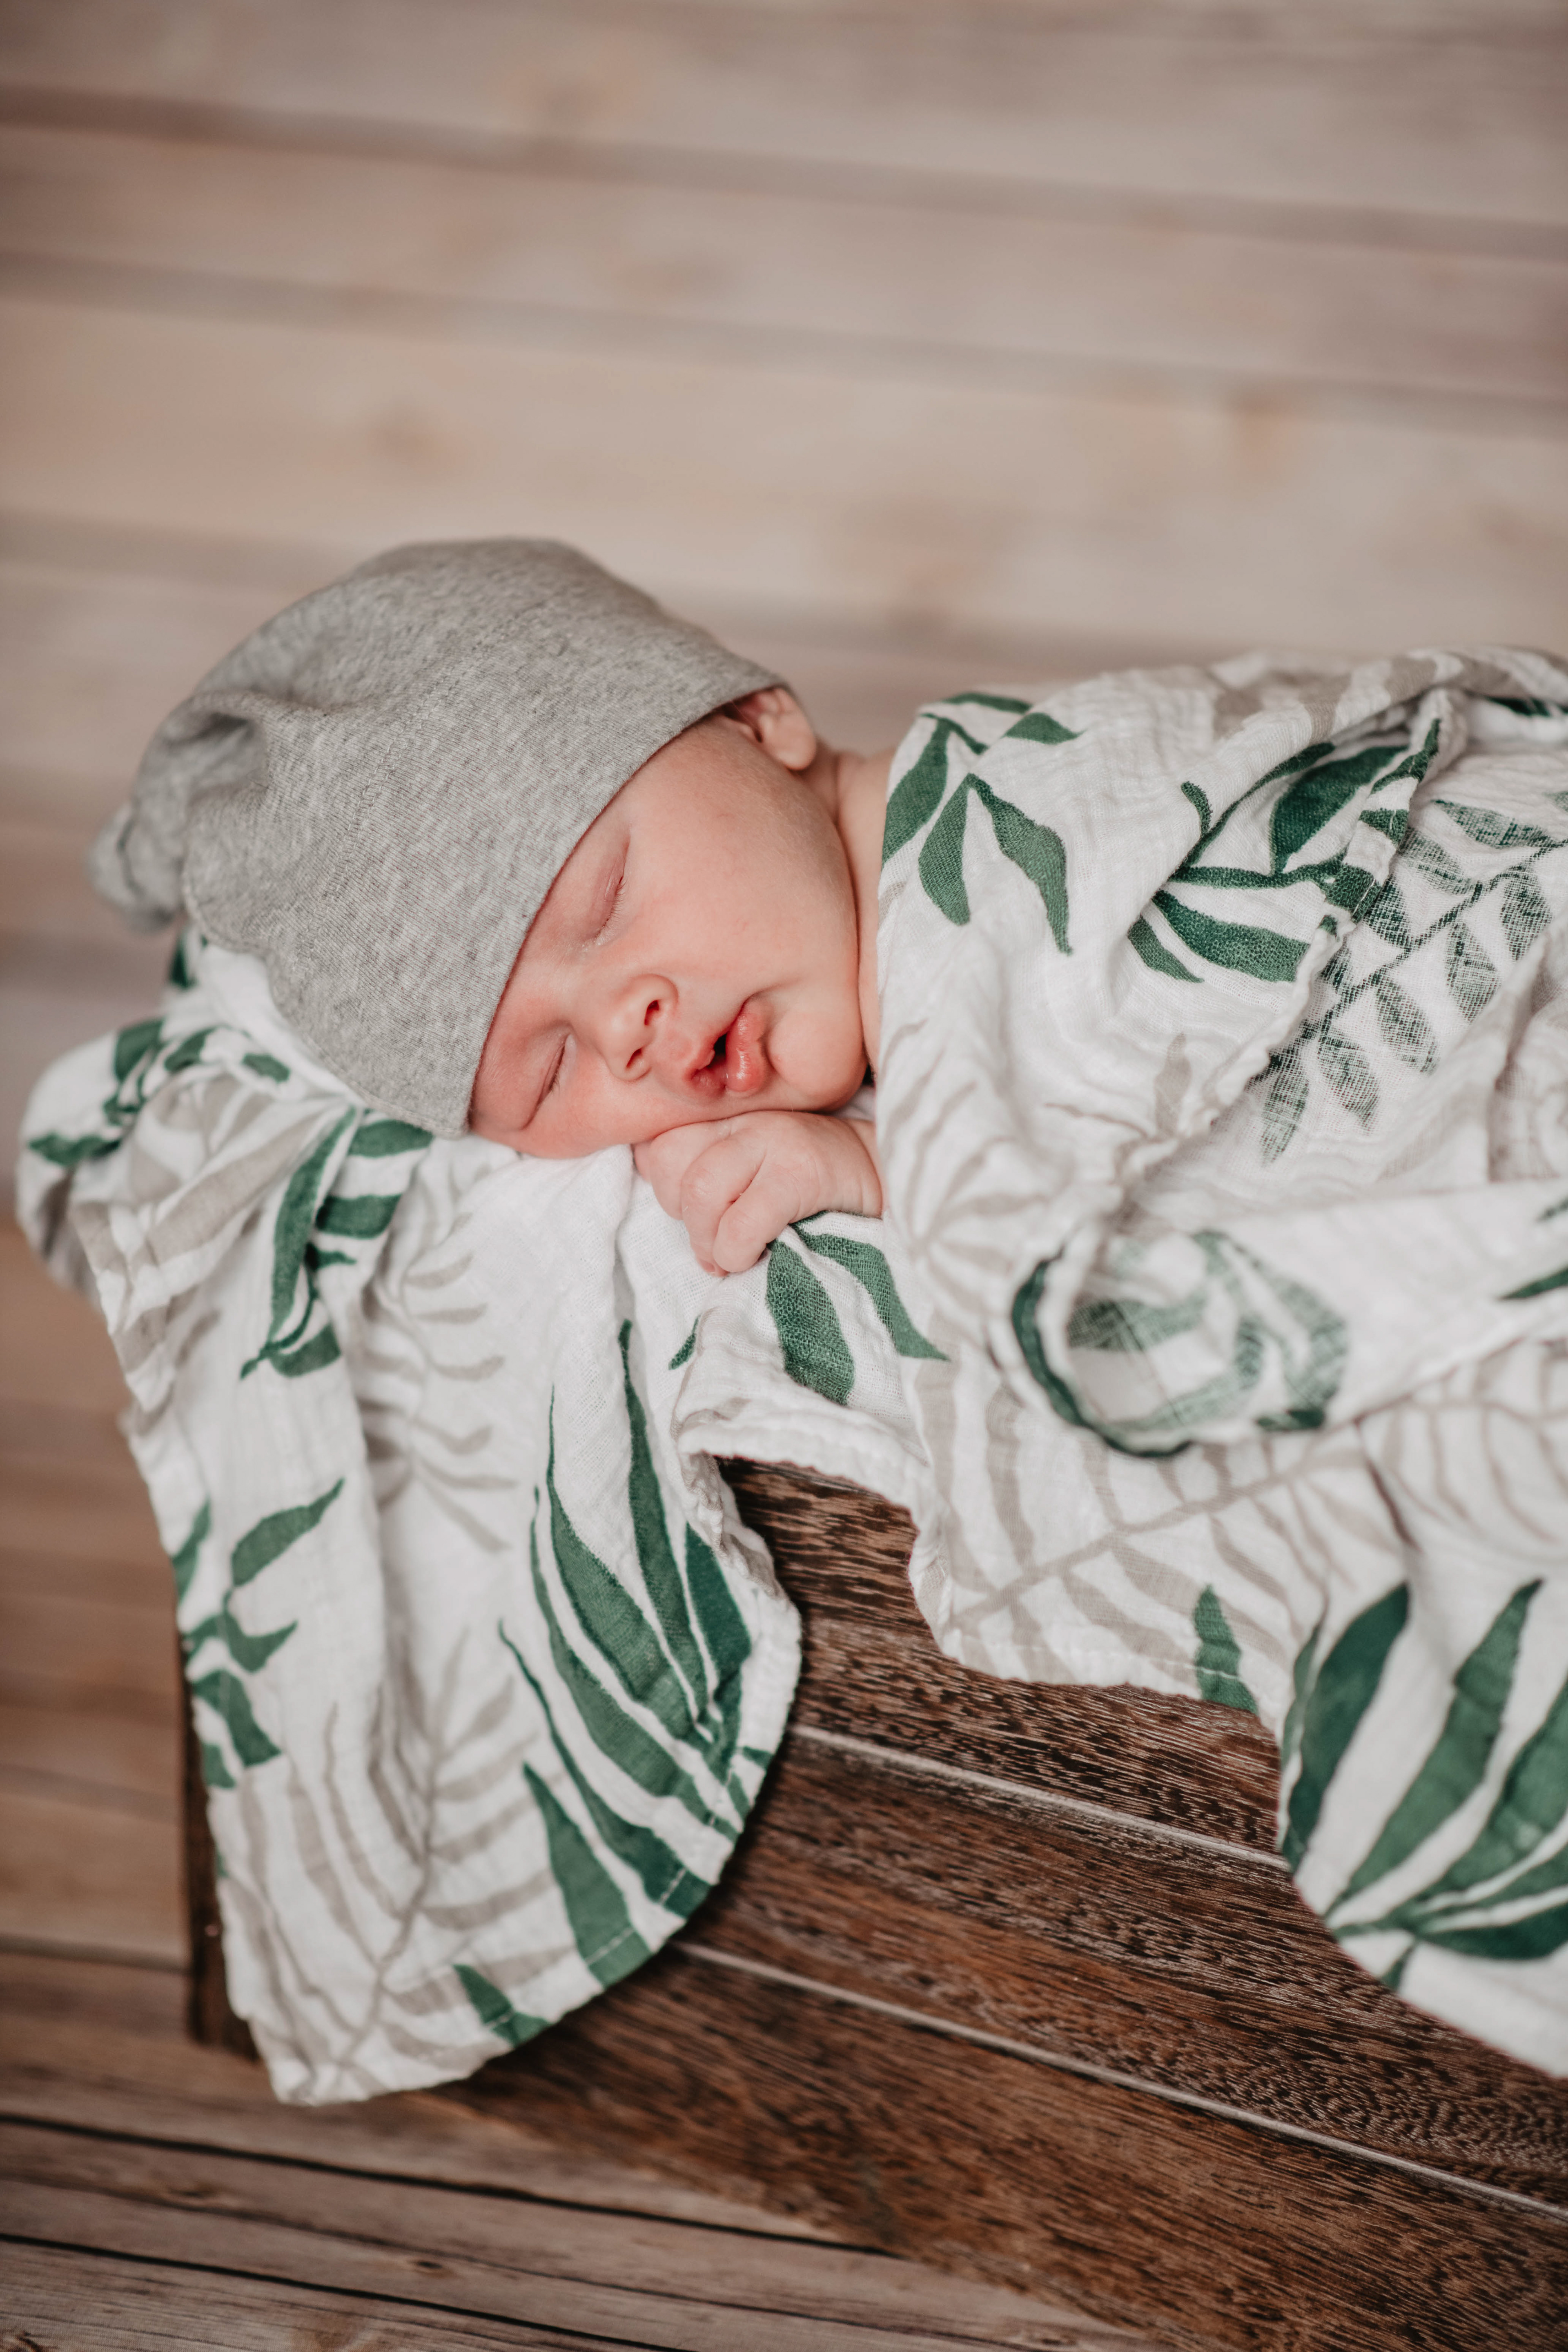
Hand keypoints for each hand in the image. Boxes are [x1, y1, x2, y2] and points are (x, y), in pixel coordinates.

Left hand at [634, 1113, 881, 1274]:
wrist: (891, 1174)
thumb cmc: (813, 1181)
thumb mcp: (754, 1162)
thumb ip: (707, 1166)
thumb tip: (658, 1190)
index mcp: (728, 1116)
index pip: (658, 1141)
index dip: (663, 1185)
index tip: (695, 1212)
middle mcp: (745, 1119)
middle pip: (667, 1161)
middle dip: (681, 1214)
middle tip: (713, 1239)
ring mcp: (773, 1140)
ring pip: (699, 1191)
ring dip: (707, 1240)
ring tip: (731, 1255)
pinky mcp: (801, 1173)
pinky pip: (741, 1223)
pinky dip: (736, 1252)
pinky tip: (755, 1255)